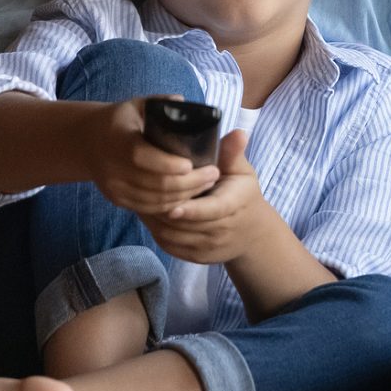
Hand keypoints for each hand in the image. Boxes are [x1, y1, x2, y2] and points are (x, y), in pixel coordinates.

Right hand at [88, 98, 224, 217]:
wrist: (87, 142)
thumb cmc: (121, 120)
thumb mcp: (136, 105)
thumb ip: (160, 103)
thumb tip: (183, 102)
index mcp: (118, 139)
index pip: (141, 157)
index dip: (168, 164)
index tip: (191, 163)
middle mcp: (112, 166)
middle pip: (154, 183)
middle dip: (189, 182)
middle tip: (213, 174)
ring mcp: (114, 187)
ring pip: (154, 200)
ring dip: (185, 196)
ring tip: (207, 184)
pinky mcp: (117, 199)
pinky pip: (148, 208)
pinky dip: (171, 205)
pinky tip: (188, 197)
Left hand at [142, 129, 271, 263]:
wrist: (251, 233)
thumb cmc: (242, 195)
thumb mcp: (242, 172)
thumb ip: (233, 154)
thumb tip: (237, 132)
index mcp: (234, 206)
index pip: (212, 210)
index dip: (190, 209)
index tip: (171, 205)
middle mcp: (222, 231)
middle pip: (186, 224)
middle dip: (163, 209)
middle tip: (141, 190)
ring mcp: (208, 248)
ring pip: (173, 235)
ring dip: (154, 220)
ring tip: (139, 199)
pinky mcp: (196, 257)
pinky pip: (169, 245)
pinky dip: (156, 230)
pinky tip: (147, 214)